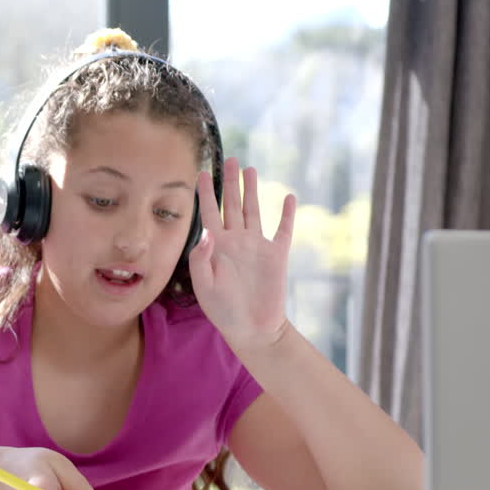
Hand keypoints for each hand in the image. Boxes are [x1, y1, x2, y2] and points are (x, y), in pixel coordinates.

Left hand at [188, 157, 296, 353]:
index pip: (208, 213)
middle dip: (230, 182)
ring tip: (250, 169)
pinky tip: (288, 197)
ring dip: (252, 190)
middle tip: (229, 159)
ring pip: (254, 211)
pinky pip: (283, 230)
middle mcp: (236, 242)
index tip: (201, 172)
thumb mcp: (205, 288)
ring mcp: (257, 247)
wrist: (253, 330)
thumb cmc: (224, 312)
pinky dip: (286, 214)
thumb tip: (206, 234)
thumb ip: (201, 262)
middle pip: (232, 205)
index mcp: (216, 248)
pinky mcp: (277, 256)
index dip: (205, 193)